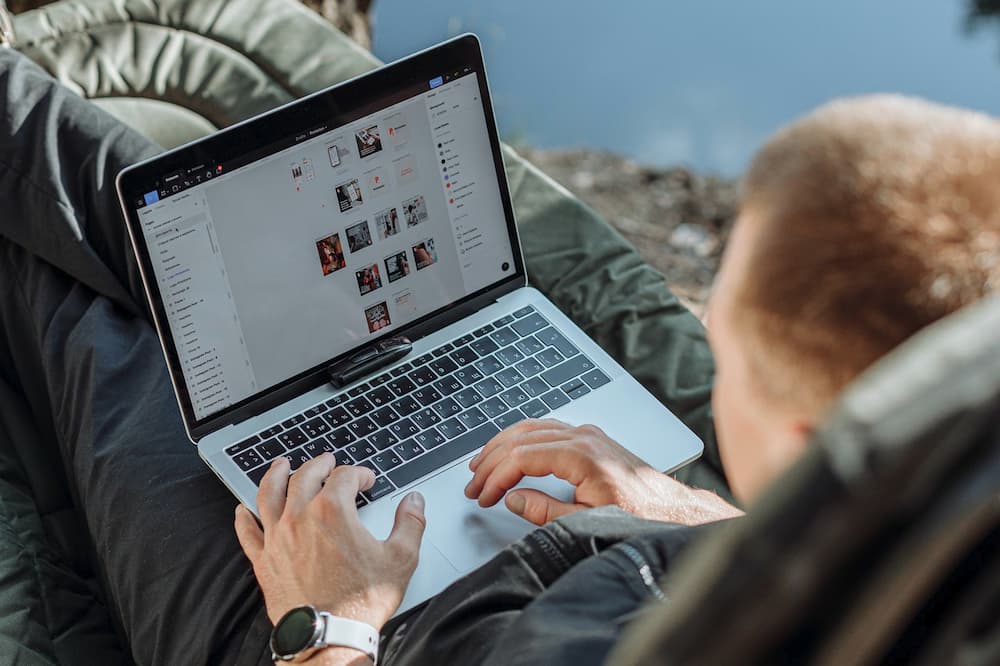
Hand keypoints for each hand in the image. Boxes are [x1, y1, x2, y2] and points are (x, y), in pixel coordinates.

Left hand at [234, 454, 425, 629]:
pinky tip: (243, 509)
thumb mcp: (400, 558)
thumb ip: (410, 523)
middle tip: (327, 462)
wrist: (330, 636)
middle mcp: (300, 517)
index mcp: (333, 511)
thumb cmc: (362, 601)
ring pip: (269, 494)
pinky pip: (248, 531)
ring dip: (275, 475)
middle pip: (305, 476)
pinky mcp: (264, 560)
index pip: (345, 476)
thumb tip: (414, 501)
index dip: (359, 473)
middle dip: (319, 464)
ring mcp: (278, 537)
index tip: (367, 480)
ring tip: (281, 465)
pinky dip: (244, 517)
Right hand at [464, 419, 741, 525]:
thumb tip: (513, 499)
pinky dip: (521, 438)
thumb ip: (546, 511)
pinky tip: (511, 450)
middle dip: (491, 462)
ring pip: (531, 428)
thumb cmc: (640, 515)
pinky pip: (545, 428)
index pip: (521, 457)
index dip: (495, 477)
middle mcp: (582, 436)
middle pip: (521, 438)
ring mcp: (586, 433)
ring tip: (481, 466)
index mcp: (580, 455)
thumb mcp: (588, 520)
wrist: (672, 508)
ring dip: (502, 446)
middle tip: (473, 484)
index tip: (482, 495)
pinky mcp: (590, 437)